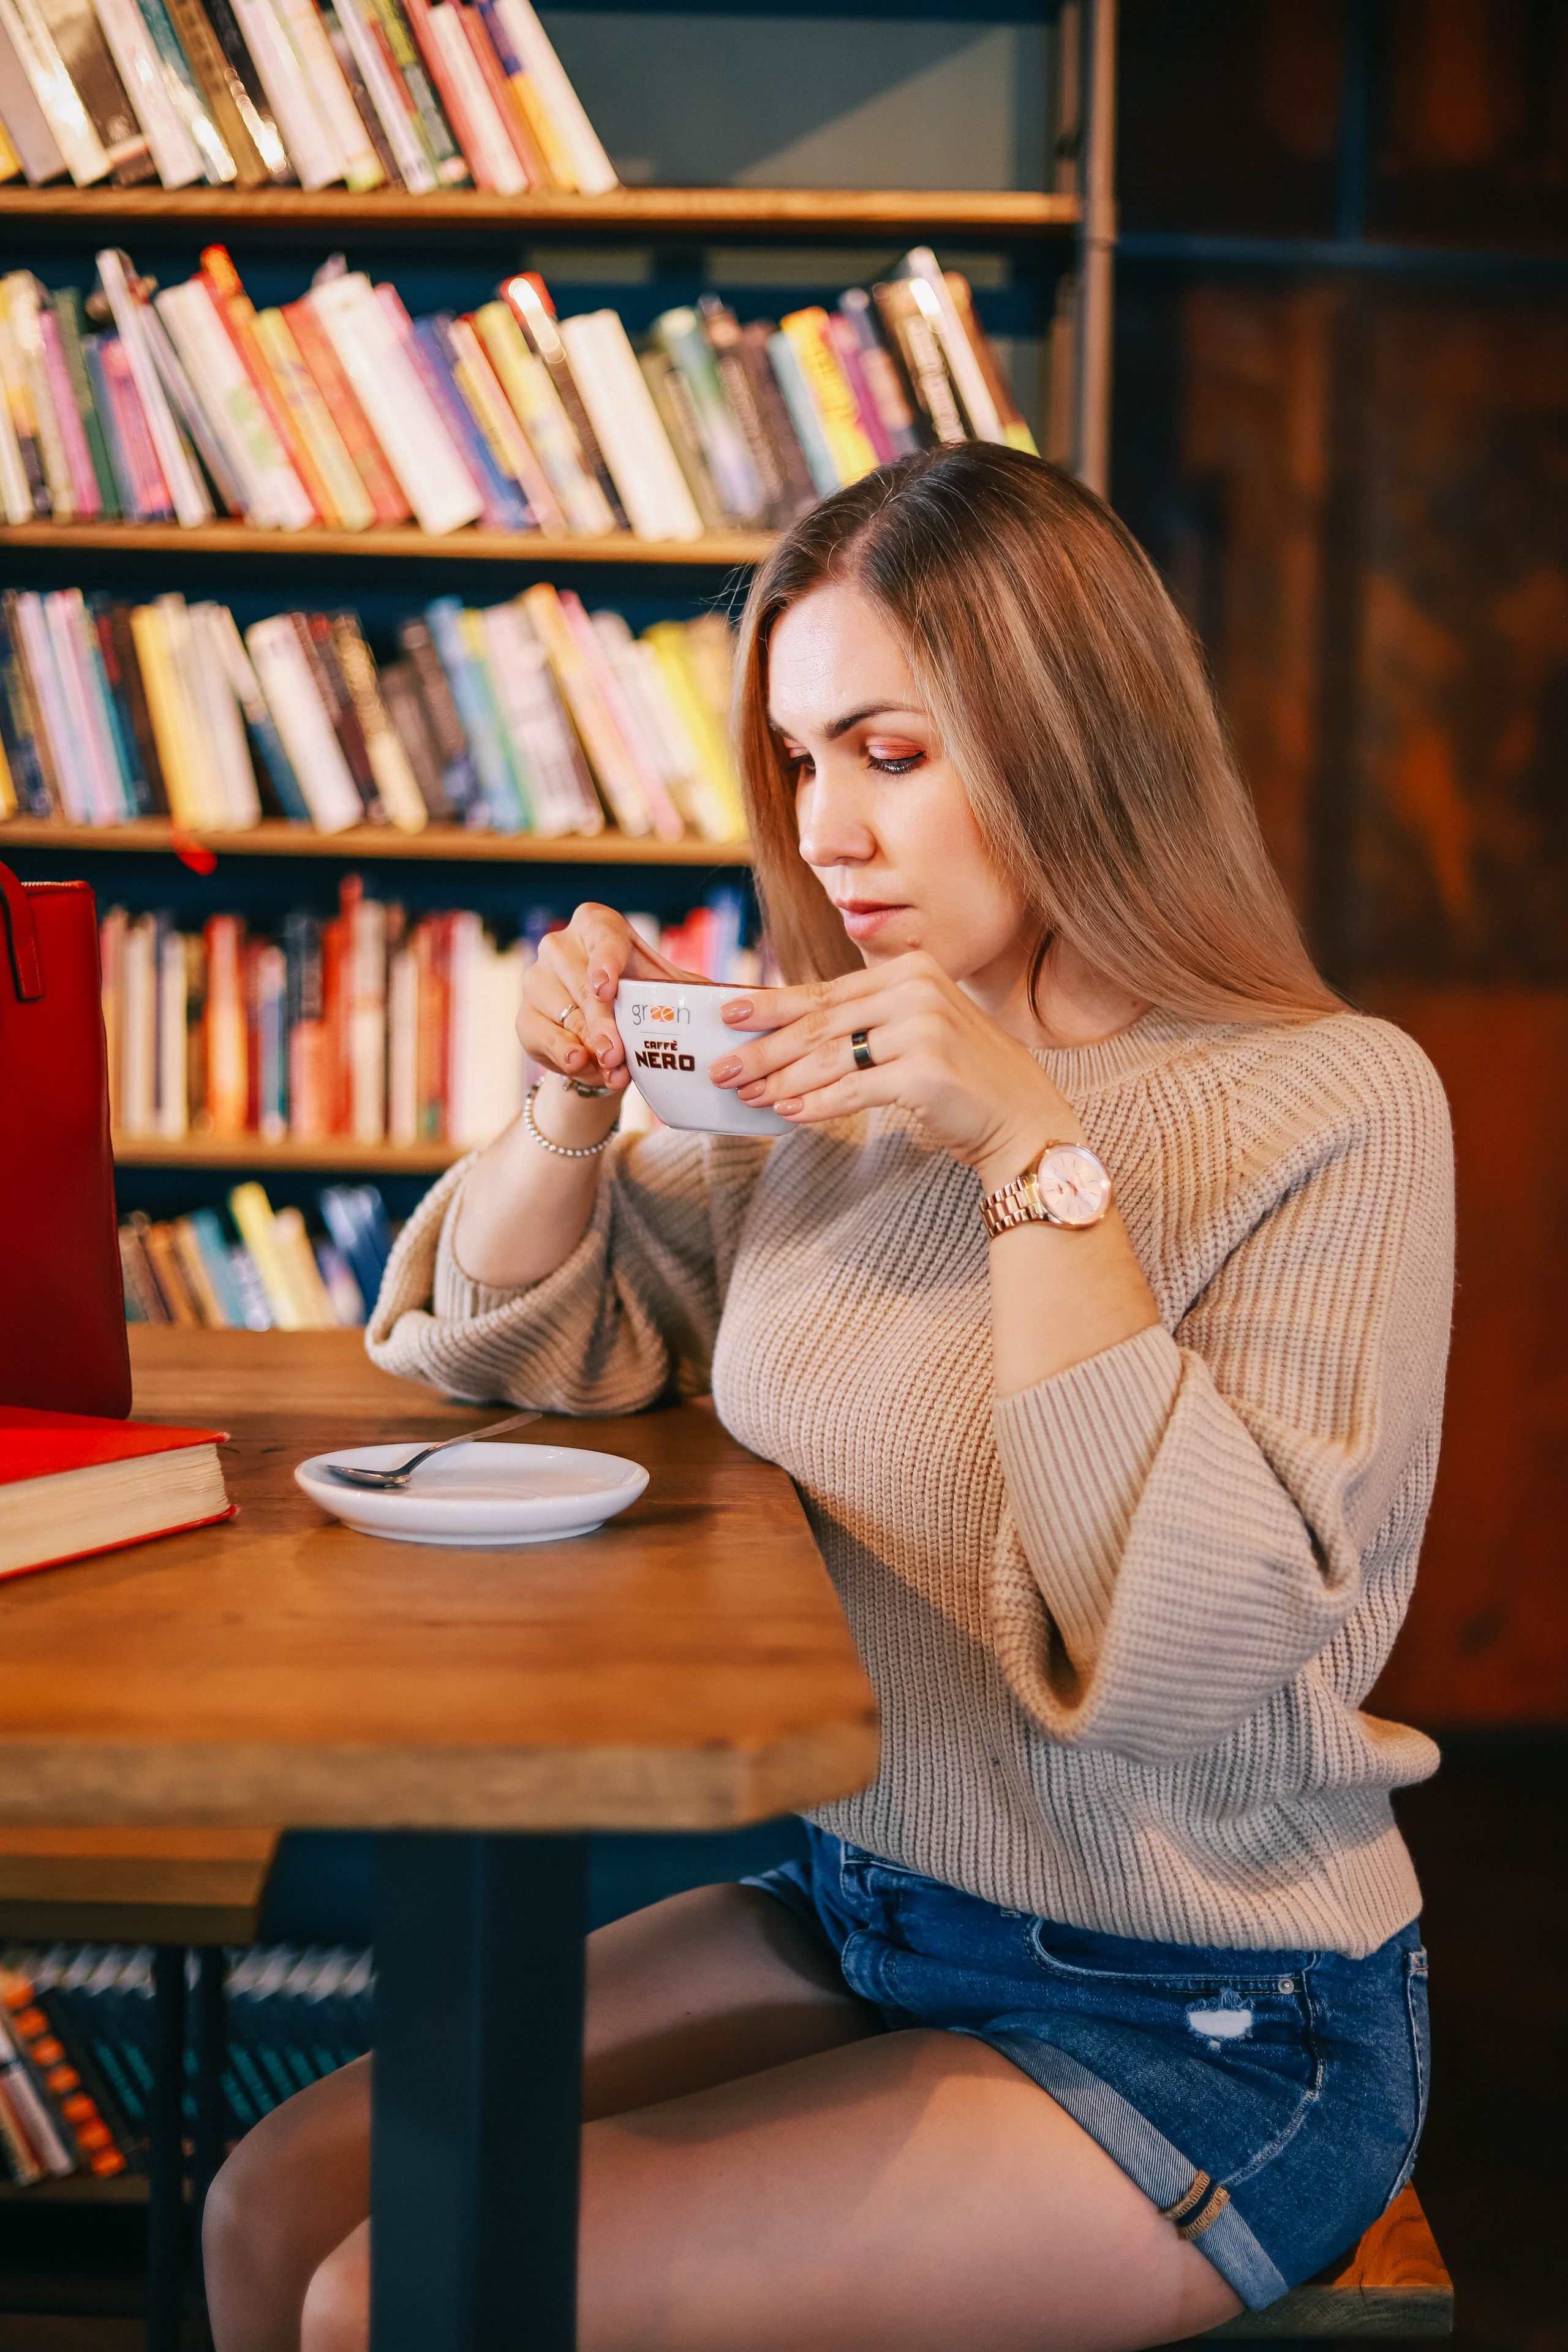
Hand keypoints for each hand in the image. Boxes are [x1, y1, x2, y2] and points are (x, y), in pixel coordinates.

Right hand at [520, 903, 708, 1093]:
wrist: (603, 1042)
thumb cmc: (639, 1003)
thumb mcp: (664, 992)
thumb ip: (691, 991)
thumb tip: (746, 999)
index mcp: (598, 926)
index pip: (601, 935)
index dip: (603, 960)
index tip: (607, 986)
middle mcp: (561, 945)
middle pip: (581, 984)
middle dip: (601, 1022)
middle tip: (616, 1052)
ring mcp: (537, 980)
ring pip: (560, 1013)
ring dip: (587, 1045)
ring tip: (613, 1070)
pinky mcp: (524, 1016)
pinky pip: (541, 1037)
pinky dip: (564, 1056)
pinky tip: (581, 1067)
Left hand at [707, 952, 1084, 1190]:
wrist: (1024, 1121)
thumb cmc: (963, 1080)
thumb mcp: (917, 1031)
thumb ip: (866, 1021)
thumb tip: (789, 1035)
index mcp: (911, 970)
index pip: (826, 992)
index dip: (771, 1007)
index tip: (726, 1015)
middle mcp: (917, 991)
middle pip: (820, 1022)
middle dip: (763, 1047)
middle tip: (720, 1066)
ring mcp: (924, 1029)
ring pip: (830, 1056)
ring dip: (780, 1079)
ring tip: (746, 1094)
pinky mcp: (926, 1072)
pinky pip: (854, 1089)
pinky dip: (817, 1103)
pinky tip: (787, 1113)